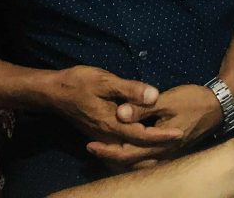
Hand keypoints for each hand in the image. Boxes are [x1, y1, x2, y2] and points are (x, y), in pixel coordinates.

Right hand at [43, 65, 181, 147]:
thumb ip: (130, 89)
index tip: (179, 133)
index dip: (162, 135)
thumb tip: (154, 95)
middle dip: (158, 148)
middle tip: (178, 142)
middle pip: (136, 150)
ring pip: (127, 153)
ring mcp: (102, 137)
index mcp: (111, 124)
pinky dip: (133, 150)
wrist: (53, 92)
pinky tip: (143, 146)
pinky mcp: (99, 134)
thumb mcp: (106, 80)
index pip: (142, 135)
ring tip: (166, 148)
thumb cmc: (79, 83)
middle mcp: (107, 136)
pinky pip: (119, 149)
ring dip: (146, 153)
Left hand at [87, 83, 222, 166]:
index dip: (107, 150)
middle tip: (92, 147)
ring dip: (122, 156)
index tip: (90, 144)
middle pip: (131, 161)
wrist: (219, 105)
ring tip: (107, 149)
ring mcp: (169, 153)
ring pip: (140, 162)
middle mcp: (163, 154)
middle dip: (111, 155)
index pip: (126, 153)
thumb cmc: (193, 101)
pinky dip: (135, 154)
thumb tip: (118, 114)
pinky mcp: (173, 149)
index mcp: (159, 144)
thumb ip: (142, 108)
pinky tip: (130, 146)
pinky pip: (149, 157)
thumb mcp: (167, 100)